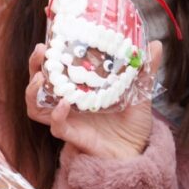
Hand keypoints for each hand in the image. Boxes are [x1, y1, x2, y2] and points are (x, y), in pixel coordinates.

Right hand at [25, 41, 162, 157]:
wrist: (138, 151)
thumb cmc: (134, 123)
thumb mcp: (140, 92)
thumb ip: (144, 70)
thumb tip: (156, 44)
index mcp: (79, 88)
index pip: (55, 68)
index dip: (47, 54)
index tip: (51, 37)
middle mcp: (68, 102)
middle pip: (38, 83)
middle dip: (34, 66)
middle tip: (41, 51)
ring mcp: (68, 119)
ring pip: (35, 107)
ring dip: (33, 91)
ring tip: (40, 77)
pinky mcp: (72, 135)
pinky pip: (55, 126)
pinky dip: (57, 114)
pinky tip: (64, 104)